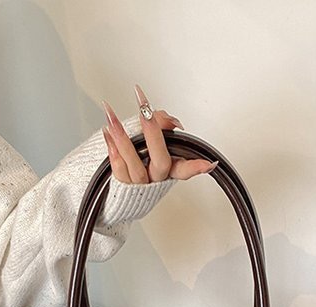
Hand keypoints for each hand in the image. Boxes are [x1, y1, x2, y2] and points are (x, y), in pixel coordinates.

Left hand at [101, 84, 217, 183]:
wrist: (110, 186)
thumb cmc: (134, 159)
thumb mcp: (149, 140)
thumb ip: (161, 127)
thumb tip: (170, 120)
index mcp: (168, 169)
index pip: (185, 169)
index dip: (197, 167)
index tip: (209, 163)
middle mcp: (156, 178)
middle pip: (161, 160)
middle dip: (153, 133)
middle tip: (145, 111)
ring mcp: (139, 184)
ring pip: (134, 164)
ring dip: (123, 138)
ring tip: (111, 116)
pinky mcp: (122, 185)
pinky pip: (117, 167)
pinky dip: (111, 147)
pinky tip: (107, 132)